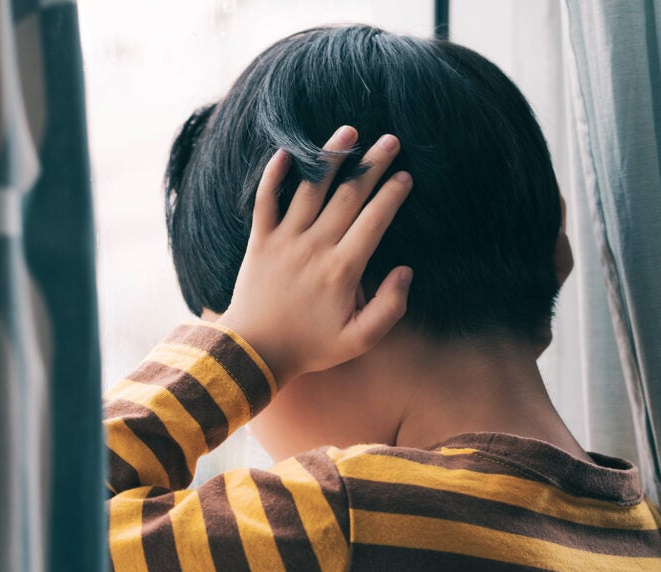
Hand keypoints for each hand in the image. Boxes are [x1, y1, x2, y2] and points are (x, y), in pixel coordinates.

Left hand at [216, 126, 413, 386]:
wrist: (255, 352)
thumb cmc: (310, 346)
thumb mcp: (359, 340)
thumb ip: (390, 307)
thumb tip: (405, 270)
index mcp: (342, 270)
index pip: (374, 221)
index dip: (392, 195)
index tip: (405, 176)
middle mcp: (314, 248)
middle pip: (348, 196)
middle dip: (372, 165)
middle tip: (390, 141)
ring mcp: (284, 242)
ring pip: (309, 190)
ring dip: (330, 157)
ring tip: (349, 131)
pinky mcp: (260, 242)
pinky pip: (264, 201)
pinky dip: (272, 176)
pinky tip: (285, 151)